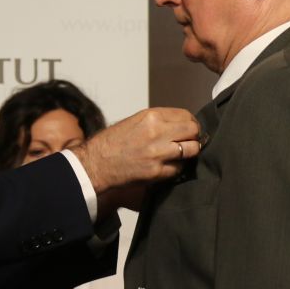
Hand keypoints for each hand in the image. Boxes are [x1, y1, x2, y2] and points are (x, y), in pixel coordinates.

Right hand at [69, 107, 199, 196]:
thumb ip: (157, 121)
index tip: (189, 129)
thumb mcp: (134, 121)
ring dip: (189, 152)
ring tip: (181, 154)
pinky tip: (168, 165)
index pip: (185, 115)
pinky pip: (179, 168)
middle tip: (188, 141)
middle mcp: (157, 132)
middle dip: (194, 136)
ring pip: (192, 150)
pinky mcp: (157, 172)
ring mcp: (158, 153)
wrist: (95, 163)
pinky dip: (177, 167)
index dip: (190, 123)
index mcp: (151, 117)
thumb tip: (178, 125)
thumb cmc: (111, 142)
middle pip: (193, 131)